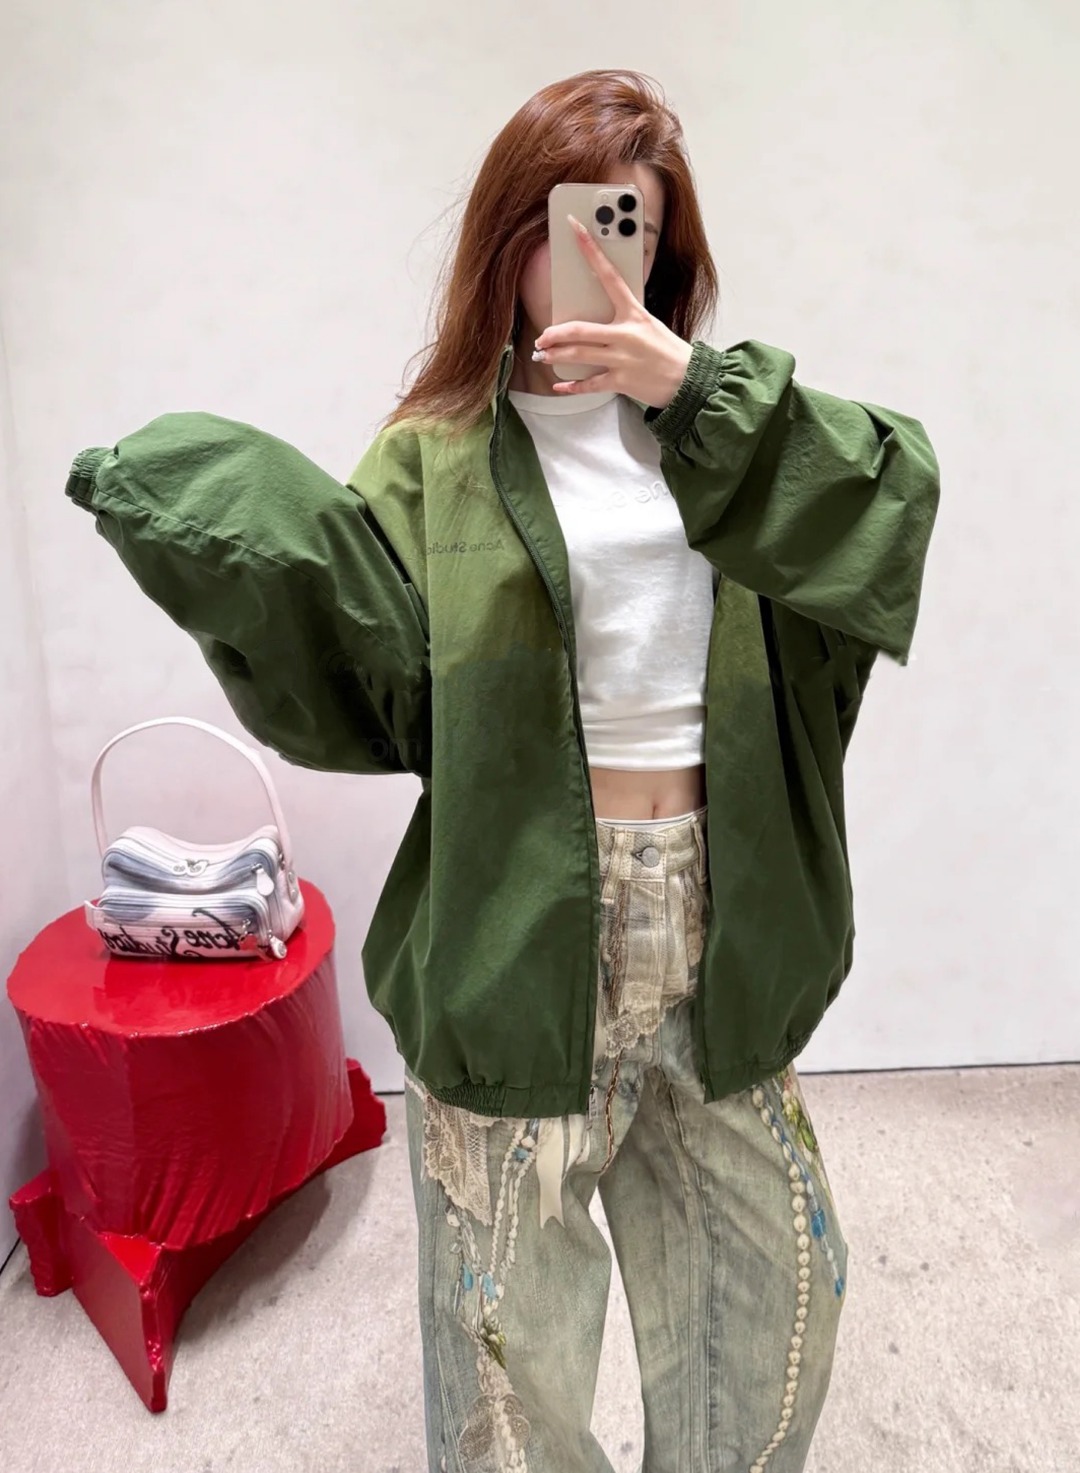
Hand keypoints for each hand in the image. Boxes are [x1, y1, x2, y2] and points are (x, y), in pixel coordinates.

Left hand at [533, 214, 692, 407]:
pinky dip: (572, 386)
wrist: (689, 380)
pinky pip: (590, 384)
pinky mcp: (621, 381)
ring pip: (579, 355)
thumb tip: (598, 312)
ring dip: (556, 356)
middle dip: (554, 334)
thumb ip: (625, 317)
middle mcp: (626, 334)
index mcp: (634, 313)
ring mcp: (622, 359)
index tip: (575, 229)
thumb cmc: (667, 351)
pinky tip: (560, 385)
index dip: (590, 250)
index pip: (609, 275)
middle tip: (541, 336)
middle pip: (581, 330)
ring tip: (542, 355)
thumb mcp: (648, 324)